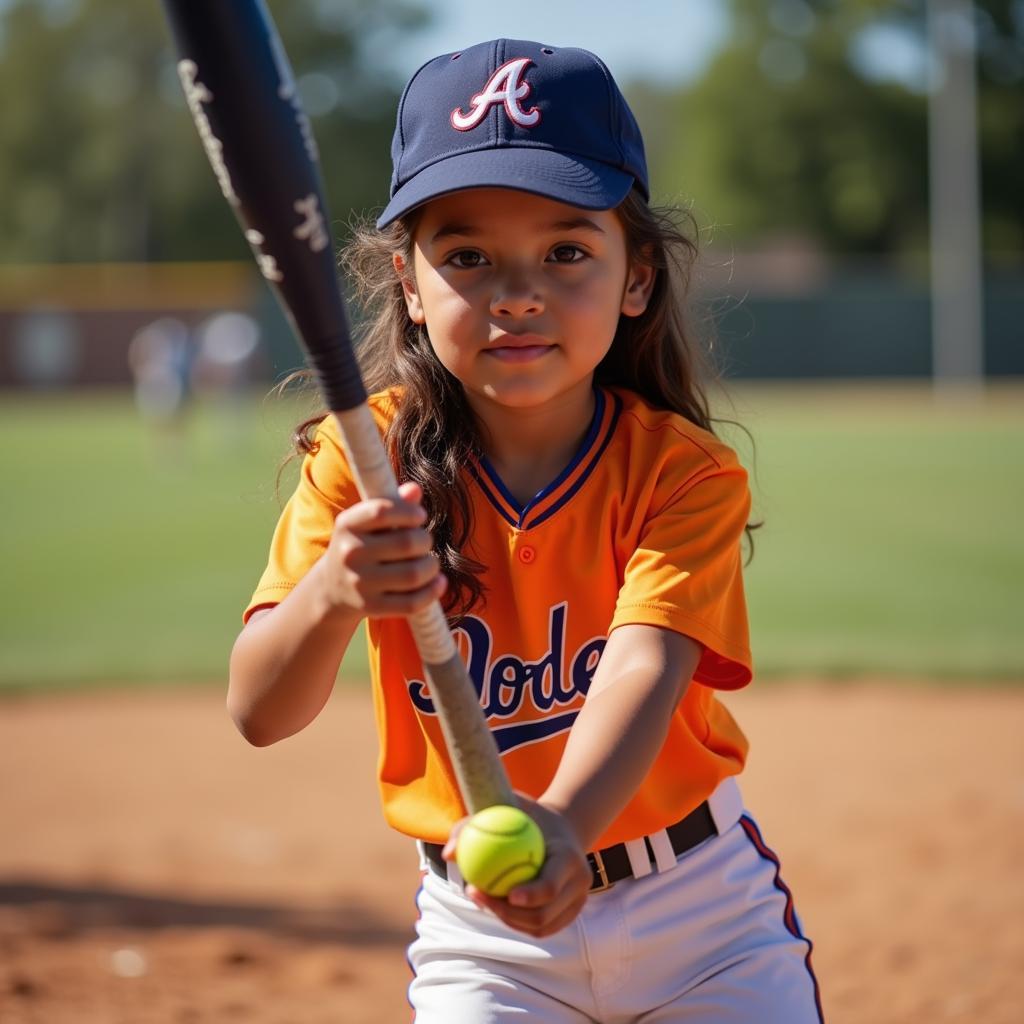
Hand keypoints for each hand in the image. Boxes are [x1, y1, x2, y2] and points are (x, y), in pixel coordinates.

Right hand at [319, 481, 445, 618]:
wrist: (333, 588)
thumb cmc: (362, 545)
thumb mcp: (369, 523)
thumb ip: (394, 503)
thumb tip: (414, 489)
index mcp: (347, 525)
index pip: (383, 511)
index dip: (409, 512)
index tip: (420, 517)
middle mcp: (349, 553)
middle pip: (406, 543)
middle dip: (425, 540)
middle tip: (424, 542)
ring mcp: (359, 584)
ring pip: (413, 574)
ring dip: (432, 566)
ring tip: (430, 562)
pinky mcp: (370, 608)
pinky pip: (411, 603)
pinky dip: (432, 592)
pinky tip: (438, 582)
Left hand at [443, 796, 591, 937]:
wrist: (561, 827)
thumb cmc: (528, 814)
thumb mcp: (505, 807)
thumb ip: (475, 824)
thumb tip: (448, 854)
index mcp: (570, 858)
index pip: (550, 887)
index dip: (529, 897)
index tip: (502, 895)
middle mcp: (579, 884)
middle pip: (544, 915)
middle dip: (508, 914)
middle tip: (477, 896)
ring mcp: (576, 903)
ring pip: (539, 927)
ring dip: (508, 919)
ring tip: (480, 898)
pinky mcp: (567, 914)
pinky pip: (539, 928)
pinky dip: (516, 921)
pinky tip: (493, 905)